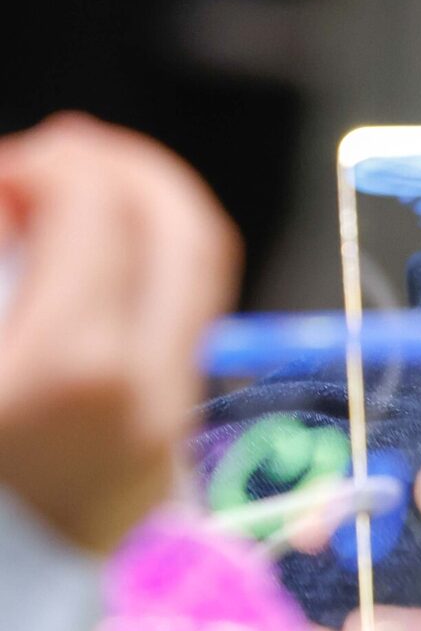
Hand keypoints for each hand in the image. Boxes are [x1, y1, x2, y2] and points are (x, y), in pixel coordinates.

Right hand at [0, 113, 240, 553]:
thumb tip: (12, 195)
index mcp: (74, 369)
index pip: (106, 207)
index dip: (54, 164)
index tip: (7, 167)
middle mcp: (143, 401)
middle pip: (183, 232)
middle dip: (123, 175)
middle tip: (52, 158)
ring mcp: (160, 440)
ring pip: (192, 285)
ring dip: (137, 224)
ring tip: (61, 207)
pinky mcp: (154, 471)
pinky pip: (171, 342)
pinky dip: (136, 287)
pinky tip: (73, 279)